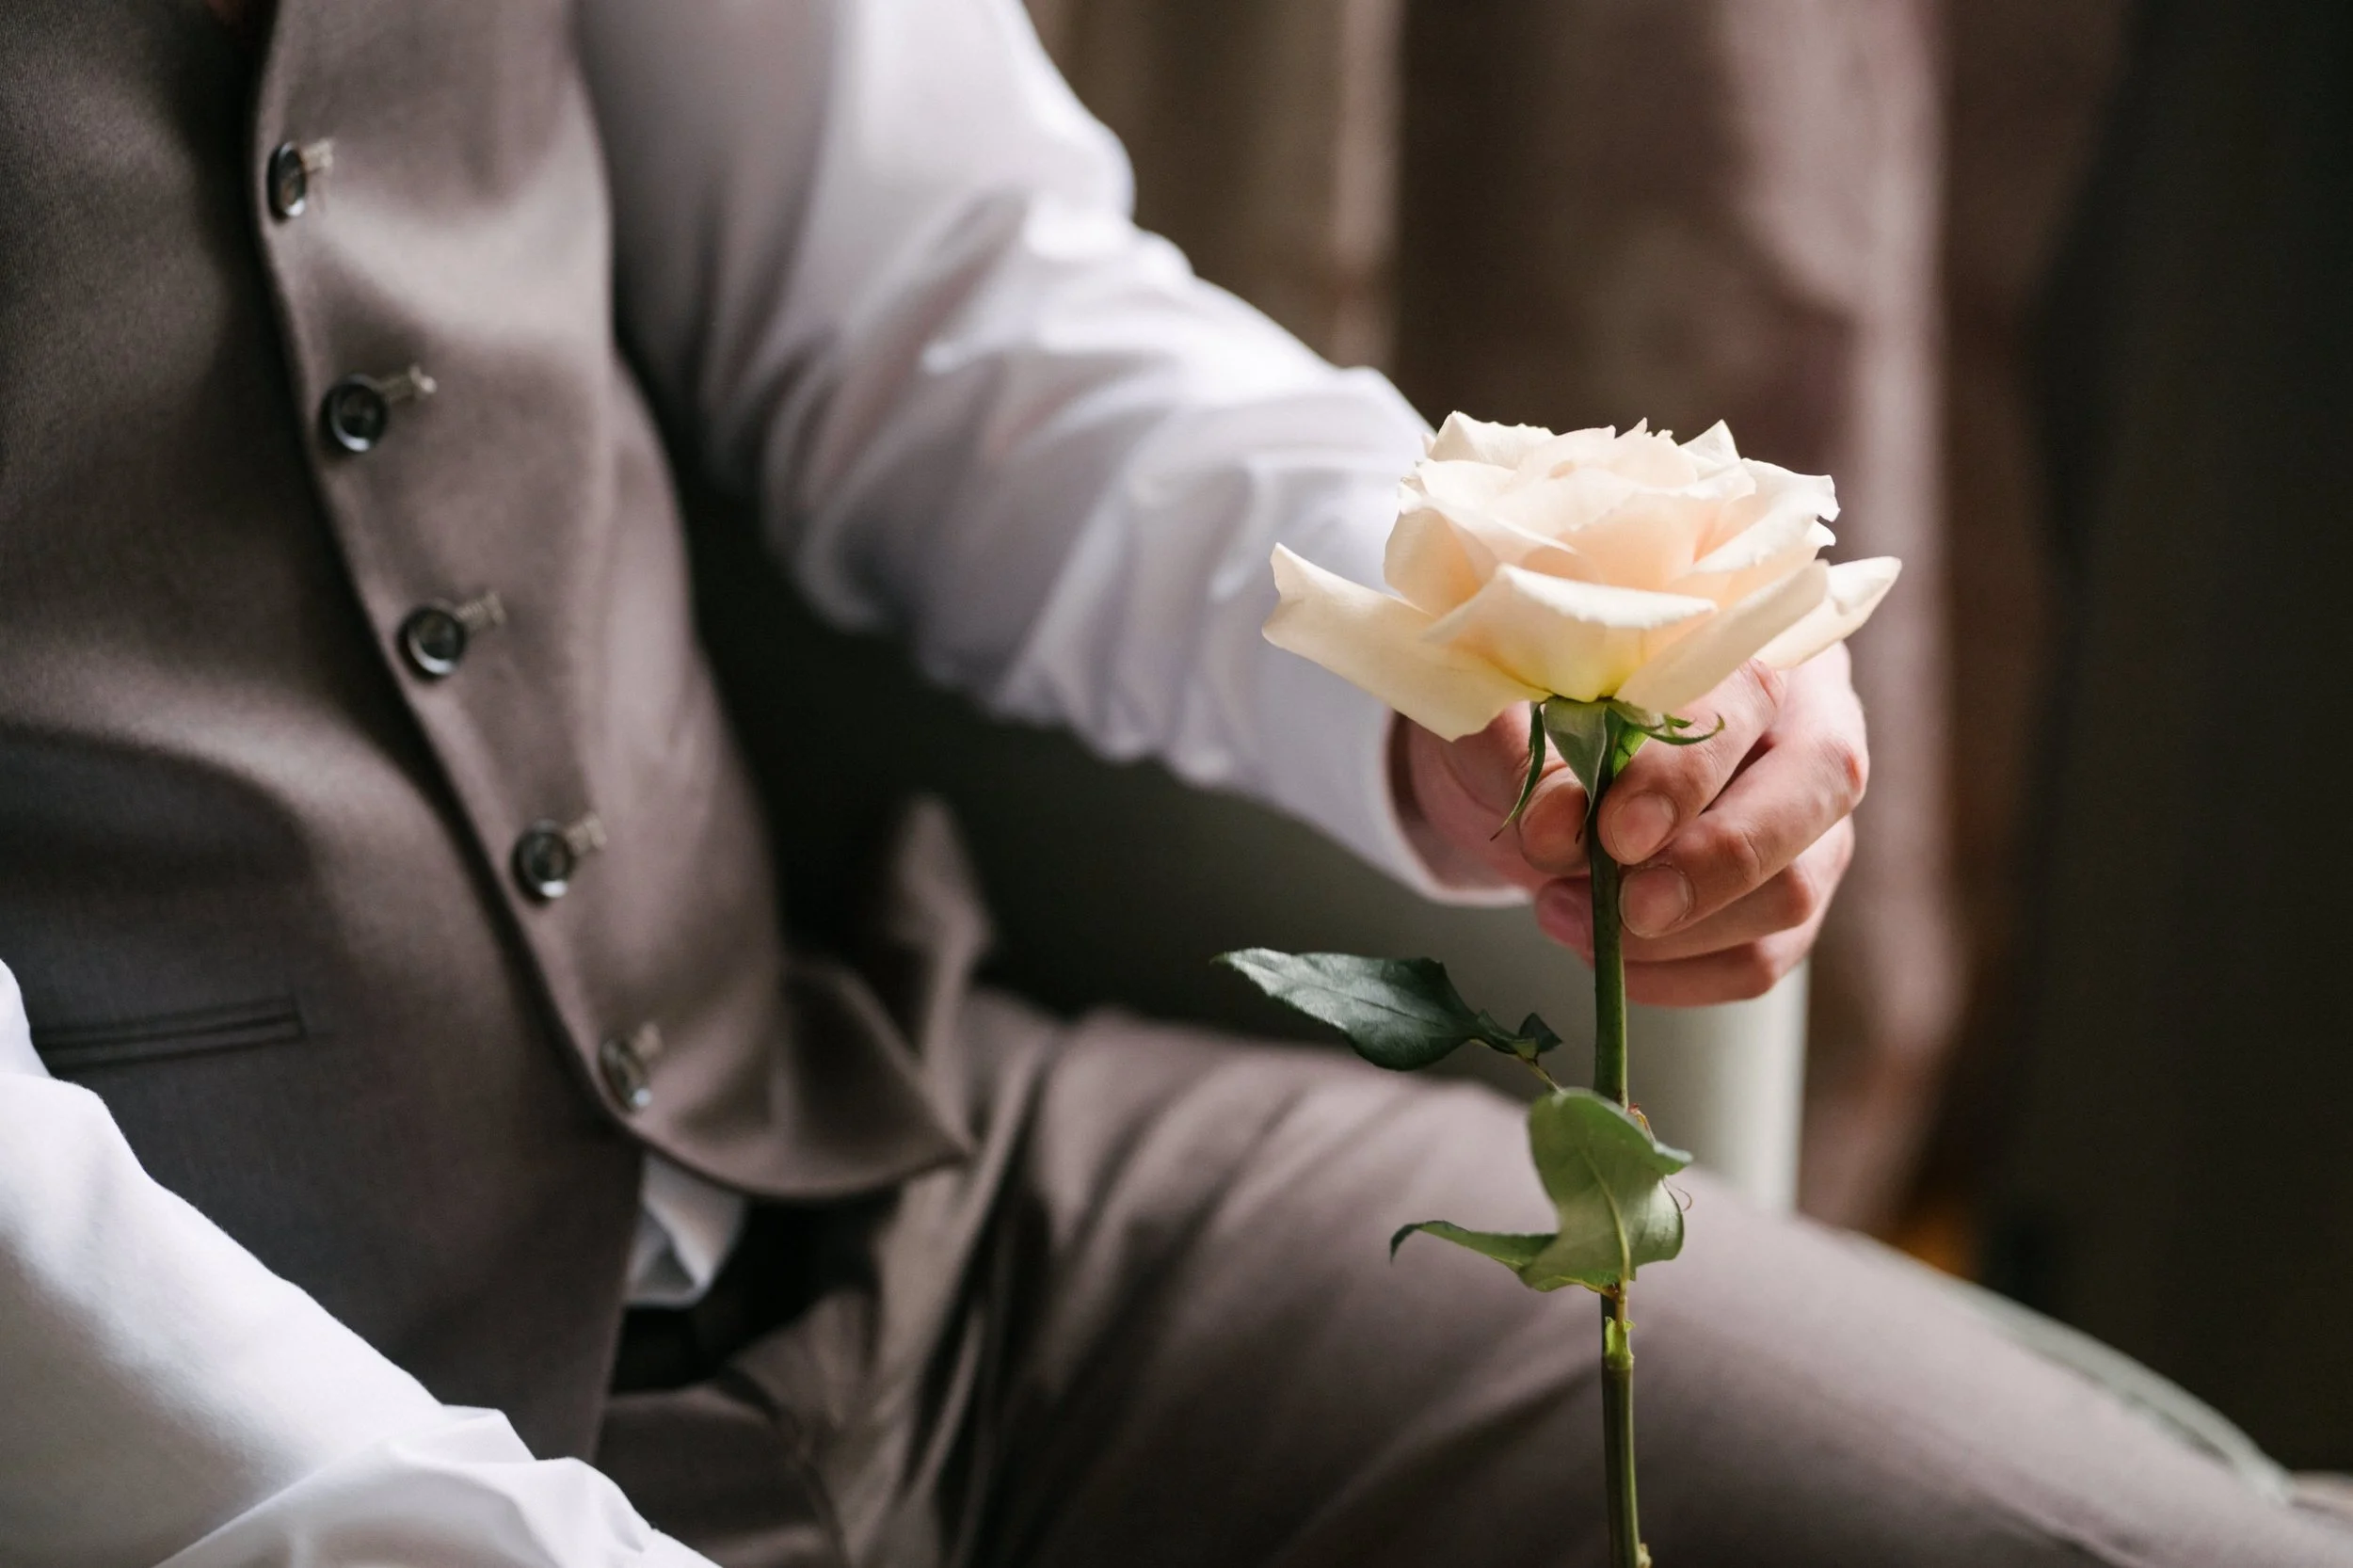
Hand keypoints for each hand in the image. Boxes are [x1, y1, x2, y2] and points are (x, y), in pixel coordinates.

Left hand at [1392, 647, 1867, 1005]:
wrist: (1513, 767)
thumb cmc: (1520, 711)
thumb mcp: (1497, 707)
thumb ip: (1521, 749)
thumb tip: (1556, 823)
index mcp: (1741, 633)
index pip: (1752, 690)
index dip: (1690, 770)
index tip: (1615, 832)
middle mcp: (1804, 715)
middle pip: (1821, 785)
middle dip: (1717, 861)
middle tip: (1627, 907)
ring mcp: (1809, 815)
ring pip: (1795, 889)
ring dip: (1679, 931)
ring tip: (1565, 916)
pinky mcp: (1786, 896)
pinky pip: (1760, 959)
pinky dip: (1677, 977)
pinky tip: (1602, 960)